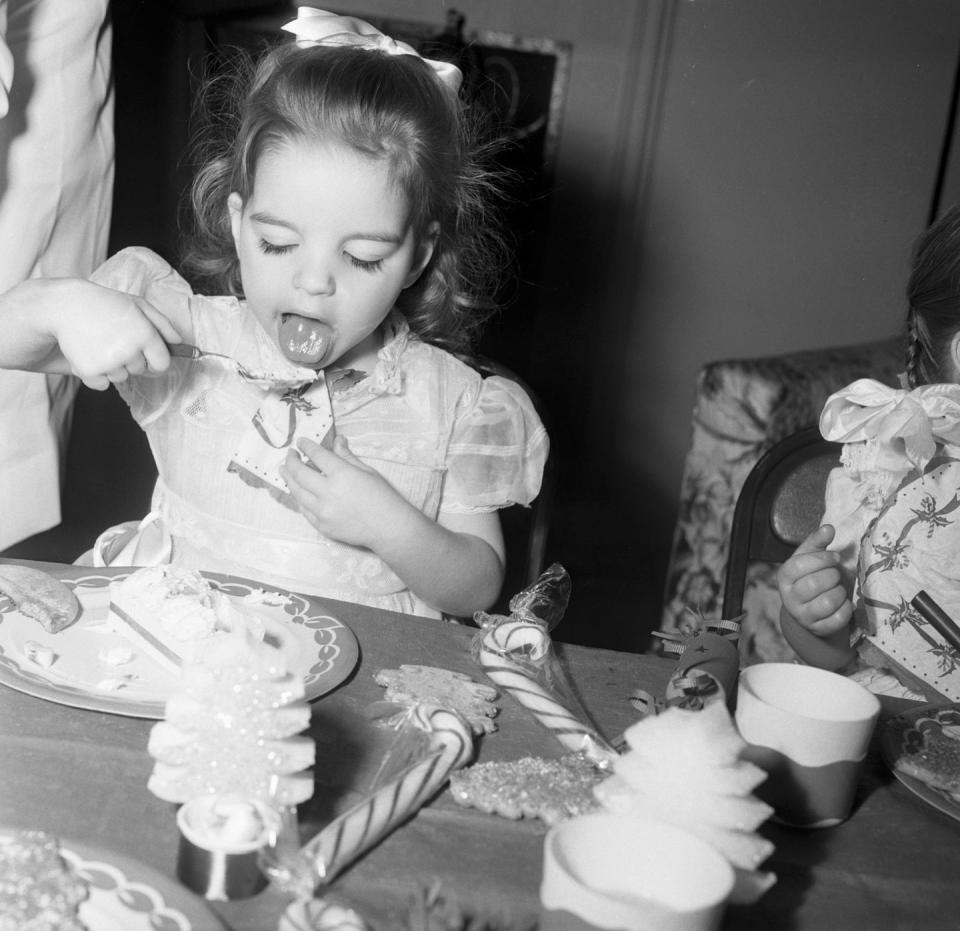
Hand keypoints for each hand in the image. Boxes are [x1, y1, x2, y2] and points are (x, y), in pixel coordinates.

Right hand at [50, 281, 181, 389]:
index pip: (162, 364)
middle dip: (130, 359)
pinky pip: (102, 385)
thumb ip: (163, 324)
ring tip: (99, 343)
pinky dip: (96, 375)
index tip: (147, 356)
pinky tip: (88, 353)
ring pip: (120, 378)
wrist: (65, 306)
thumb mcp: (138, 305)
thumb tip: (179, 343)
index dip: (155, 361)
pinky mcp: (90, 372)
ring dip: (112, 367)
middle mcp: (130, 351)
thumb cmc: (105, 304)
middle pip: (140, 370)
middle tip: (113, 338)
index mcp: (145, 335)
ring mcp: (109, 363)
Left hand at [279, 435, 410, 548]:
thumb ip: (347, 456)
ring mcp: (322, 511)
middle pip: (300, 473)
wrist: (388, 528)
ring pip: (297, 492)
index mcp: (342, 474)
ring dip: (289, 479)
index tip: (300, 442)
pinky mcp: (322, 526)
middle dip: (291, 461)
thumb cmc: (382, 497)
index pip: (317, 455)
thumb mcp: (367, 472)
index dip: (306, 446)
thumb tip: (337, 440)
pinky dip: (299, 498)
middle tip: (289, 455)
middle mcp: (328, 492)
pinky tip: (298, 492)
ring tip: (284, 471)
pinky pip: (304, 510)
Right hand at [776, 524, 852, 637]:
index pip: (800, 564)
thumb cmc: (812, 577)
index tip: (835, 557)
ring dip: (840, 592)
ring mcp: (802, 615)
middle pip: (814, 583)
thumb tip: (828, 528)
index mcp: (784, 576)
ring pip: (827, 601)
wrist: (812, 610)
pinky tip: (843, 603)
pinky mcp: (818, 628)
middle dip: (833, 576)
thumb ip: (818, 542)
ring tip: (839, 589)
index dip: (822, 559)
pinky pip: (838, 617)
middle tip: (836, 575)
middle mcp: (788, 597)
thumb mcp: (810, 558)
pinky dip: (846, 608)